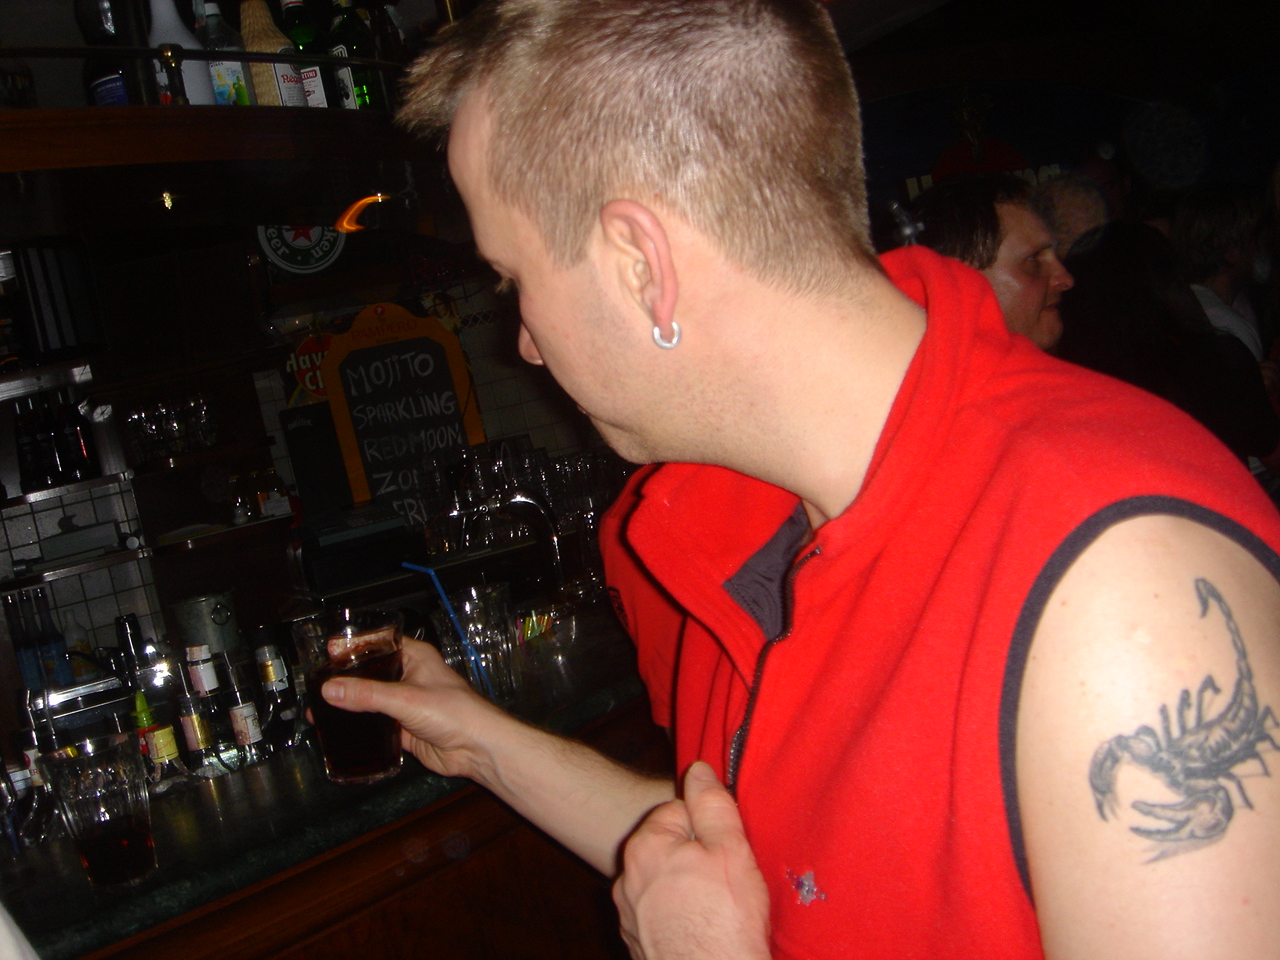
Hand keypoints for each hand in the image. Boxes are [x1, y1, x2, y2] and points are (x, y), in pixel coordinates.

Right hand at [319, 636, 500, 779]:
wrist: (477, 748)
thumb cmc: (456, 712)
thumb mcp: (406, 698)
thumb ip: (367, 694)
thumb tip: (331, 689)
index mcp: (416, 657)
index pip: (381, 644)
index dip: (356, 646)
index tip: (329, 651)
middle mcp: (410, 677)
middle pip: (372, 673)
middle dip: (347, 678)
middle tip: (318, 682)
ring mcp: (407, 704)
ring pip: (372, 700)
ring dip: (350, 704)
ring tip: (320, 708)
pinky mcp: (405, 729)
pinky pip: (376, 725)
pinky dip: (359, 728)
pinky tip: (340, 731)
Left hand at [613, 762, 770, 959]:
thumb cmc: (724, 921)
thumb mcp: (730, 851)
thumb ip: (712, 805)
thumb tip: (699, 770)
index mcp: (645, 846)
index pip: (678, 811)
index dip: (708, 828)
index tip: (726, 850)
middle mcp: (626, 878)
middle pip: (668, 847)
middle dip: (695, 858)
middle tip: (724, 882)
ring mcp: (628, 915)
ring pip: (663, 883)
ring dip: (686, 889)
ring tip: (715, 909)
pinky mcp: (637, 943)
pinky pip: (660, 914)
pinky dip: (678, 917)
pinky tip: (702, 928)